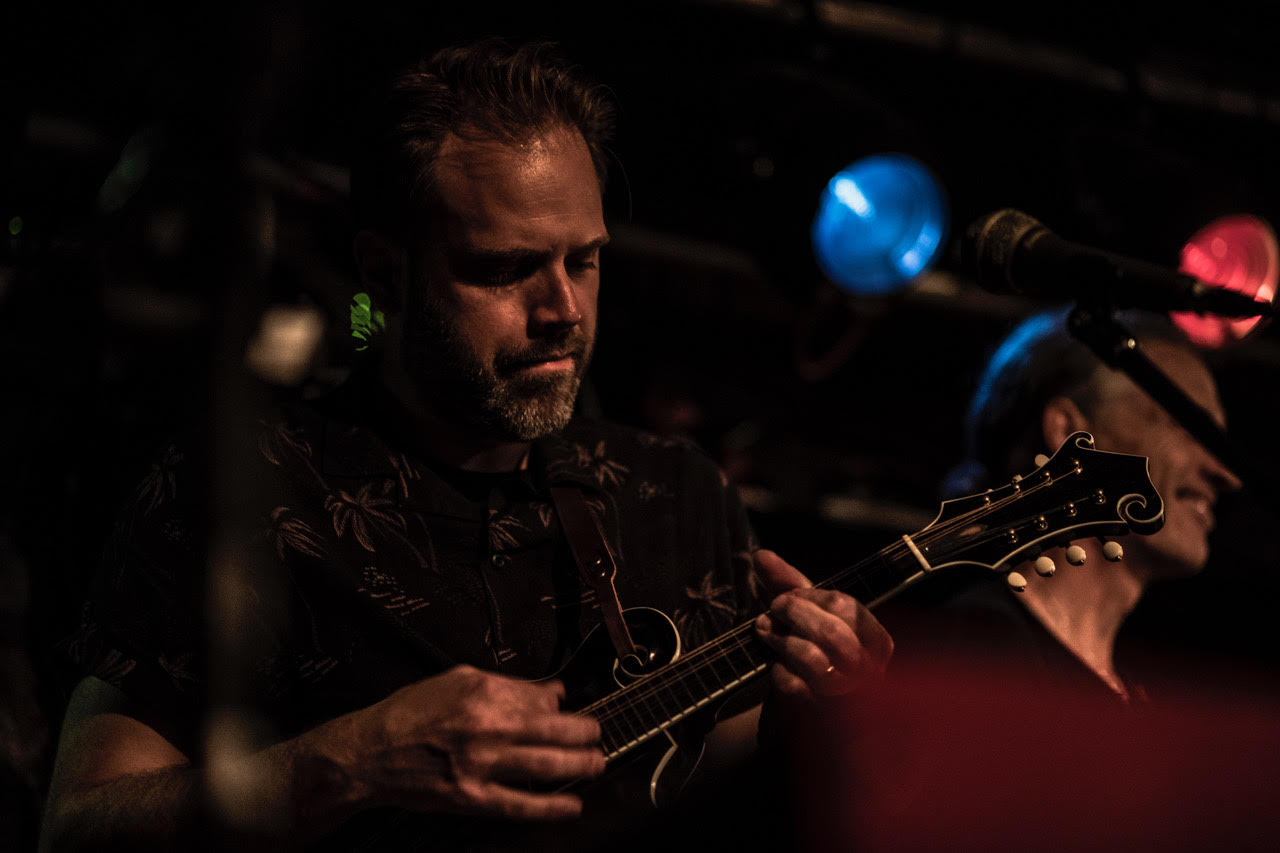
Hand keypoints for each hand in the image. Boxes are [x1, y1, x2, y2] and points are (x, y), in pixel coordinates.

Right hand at [345, 665, 604, 820]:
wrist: (371, 751)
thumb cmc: (409, 714)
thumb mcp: (456, 680)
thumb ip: (504, 684)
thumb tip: (546, 691)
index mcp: (486, 692)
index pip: (543, 697)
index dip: (562, 704)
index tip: (571, 709)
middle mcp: (489, 726)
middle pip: (557, 730)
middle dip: (586, 732)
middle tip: (597, 734)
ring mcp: (482, 763)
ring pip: (547, 764)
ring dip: (581, 765)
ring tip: (597, 764)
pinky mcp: (472, 797)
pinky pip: (521, 804)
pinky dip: (551, 807)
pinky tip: (572, 805)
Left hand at [752, 549, 892, 700]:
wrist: (805, 715)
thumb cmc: (813, 655)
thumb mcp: (808, 616)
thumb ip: (788, 584)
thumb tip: (761, 556)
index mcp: (876, 641)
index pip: (846, 607)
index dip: (809, 597)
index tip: (786, 597)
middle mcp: (869, 670)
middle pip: (832, 632)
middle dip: (794, 615)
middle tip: (773, 611)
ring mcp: (846, 696)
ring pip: (813, 659)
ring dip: (782, 641)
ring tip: (768, 635)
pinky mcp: (820, 716)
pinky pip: (793, 685)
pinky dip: (777, 671)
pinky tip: (776, 667)